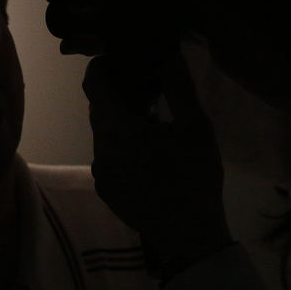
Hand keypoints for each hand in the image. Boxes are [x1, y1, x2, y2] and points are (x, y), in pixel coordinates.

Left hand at [84, 52, 230, 280]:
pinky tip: (149, 152)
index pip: (94, 85)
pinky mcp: (106, 190)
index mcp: (117, 130)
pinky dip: (122, 146)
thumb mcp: (196, 127)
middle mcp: (99, 149)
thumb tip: (166, 53)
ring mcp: (100, 173)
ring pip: (104, 134)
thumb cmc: (195, 177)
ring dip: (122, 122)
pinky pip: (108, 156)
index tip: (121, 58)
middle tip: (148, 88)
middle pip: (99, 109)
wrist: (190, 235)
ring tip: (154, 121)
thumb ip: (178, 86)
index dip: (102, 66)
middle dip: (118, 94)